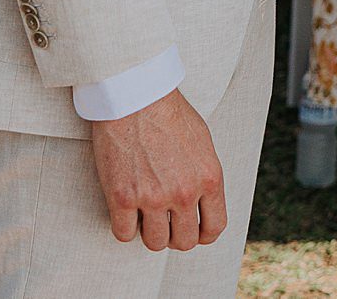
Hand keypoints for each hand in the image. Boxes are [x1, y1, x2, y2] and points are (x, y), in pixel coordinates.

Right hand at [89, 87, 225, 252]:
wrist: (135, 93)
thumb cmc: (168, 111)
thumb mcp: (203, 142)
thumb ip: (205, 176)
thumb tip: (204, 202)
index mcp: (209, 179)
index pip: (214, 228)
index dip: (203, 235)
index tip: (193, 231)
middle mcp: (184, 192)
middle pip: (184, 241)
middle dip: (175, 235)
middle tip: (164, 221)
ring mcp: (152, 197)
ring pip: (155, 243)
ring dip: (149, 232)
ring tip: (143, 214)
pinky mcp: (122, 197)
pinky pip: (123, 234)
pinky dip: (123, 226)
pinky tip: (124, 210)